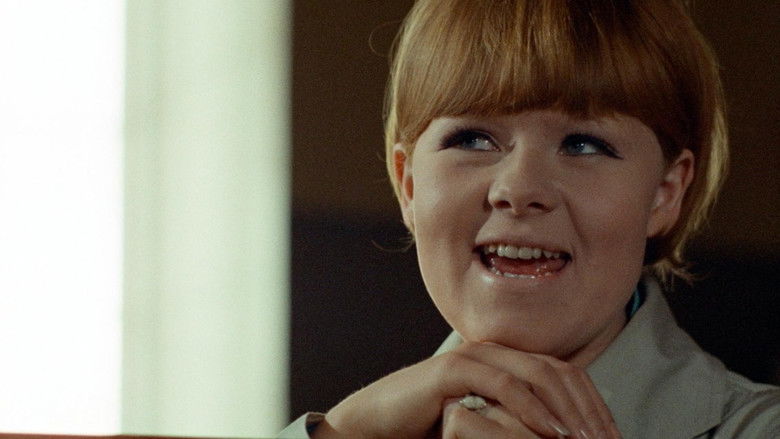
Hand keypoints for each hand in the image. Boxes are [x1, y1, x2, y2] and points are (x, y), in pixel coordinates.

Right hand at [312, 341, 620, 438]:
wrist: (377, 423)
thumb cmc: (430, 427)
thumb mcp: (485, 424)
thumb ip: (516, 421)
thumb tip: (560, 435)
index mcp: (505, 362)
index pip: (562, 374)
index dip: (591, 404)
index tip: (609, 435)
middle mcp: (493, 353)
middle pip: (556, 371)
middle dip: (587, 407)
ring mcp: (473, 356)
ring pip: (534, 373)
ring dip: (565, 409)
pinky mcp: (451, 368)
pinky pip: (500, 384)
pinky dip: (530, 408)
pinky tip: (550, 430)